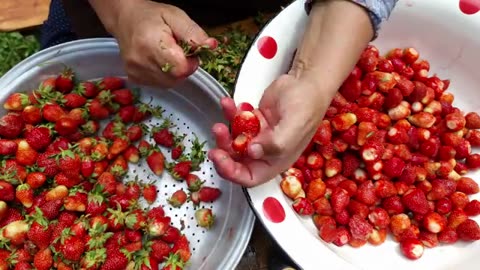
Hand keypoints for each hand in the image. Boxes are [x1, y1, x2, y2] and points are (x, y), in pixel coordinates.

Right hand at [110, 1, 216, 86]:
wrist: (125, 19)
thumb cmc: (151, 16)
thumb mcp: (175, 16)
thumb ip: (193, 32)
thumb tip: (211, 46)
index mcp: (151, 43)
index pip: (180, 68)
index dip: (190, 63)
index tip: (188, 51)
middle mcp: (140, 61)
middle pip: (176, 78)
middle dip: (183, 67)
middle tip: (178, 51)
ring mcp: (135, 72)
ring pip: (169, 83)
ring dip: (174, 72)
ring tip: (167, 54)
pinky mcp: (134, 78)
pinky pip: (159, 84)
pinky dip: (164, 75)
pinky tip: (159, 61)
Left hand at [208, 74, 333, 186]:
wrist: (307, 81)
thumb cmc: (307, 105)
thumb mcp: (294, 127)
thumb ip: (275, 143)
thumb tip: (253, 152)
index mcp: (277, 161)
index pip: (250, 177)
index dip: (232, 172)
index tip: (220, 158)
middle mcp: (266, 151)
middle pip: (237, 160)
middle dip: (224, 149)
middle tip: (218, 133)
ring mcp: (259, 136)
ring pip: (234, 141)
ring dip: (225, 131)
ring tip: (224, 115)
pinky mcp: (254, 121)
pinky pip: (236, 121)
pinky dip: (230, 113)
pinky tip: (228, 104)